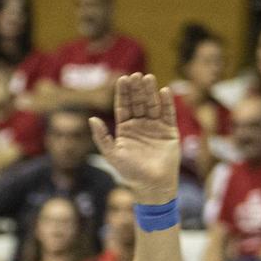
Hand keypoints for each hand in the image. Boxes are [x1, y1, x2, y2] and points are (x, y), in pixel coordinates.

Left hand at [92, 73, 179, 202]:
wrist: (152, 185)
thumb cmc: (130, 173)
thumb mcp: (112, 154)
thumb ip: (101, 137)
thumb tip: (91, 119)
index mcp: (125, 128)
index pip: (124, 106)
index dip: (123, 93)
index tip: (122, 79)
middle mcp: (140, 125)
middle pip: (138, 102)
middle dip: (137, 89)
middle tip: (136, 75)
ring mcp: (155, 127)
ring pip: (152, 105)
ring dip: (150, 91)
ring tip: (149, 78)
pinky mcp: (169, 131)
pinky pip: (168, 114)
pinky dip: (167, 103)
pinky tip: (164, 91)